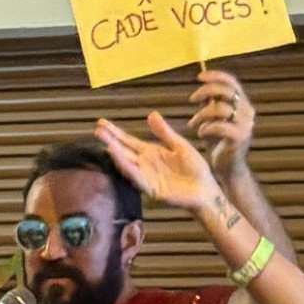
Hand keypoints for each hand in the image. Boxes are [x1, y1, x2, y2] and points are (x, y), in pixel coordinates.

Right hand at [96, 112, 222, 214]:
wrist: (206, 189)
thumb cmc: (194, 168)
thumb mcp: (180, 146)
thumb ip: (165, 133)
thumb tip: (151, 114)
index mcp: (151, 153)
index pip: (129, 141)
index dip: (115, 132)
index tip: (101, 122)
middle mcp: (144, 164)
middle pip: (124, 151)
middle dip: (110, 141)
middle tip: (97, 131)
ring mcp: (146, 177)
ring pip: (128, 165)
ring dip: (117, 155)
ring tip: (107, 143)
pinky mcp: (151, 189)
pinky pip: (138, 178)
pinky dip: (129, 169)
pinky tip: (120, 159)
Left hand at [188, 69, 255, 178]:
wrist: (228, 167)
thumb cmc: (219, 142)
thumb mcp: (213, 119)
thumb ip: (211, 104)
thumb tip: (203, 89)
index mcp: (243, 104)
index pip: (233, 82)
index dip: (216, 76)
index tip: (199, 77)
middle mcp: (248, 112)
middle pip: (226, 91)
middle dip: (205, 92)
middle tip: (192, 99)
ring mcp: (246, 125)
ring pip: (220, 108)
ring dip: (201, 114)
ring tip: (193, 123)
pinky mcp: (240, 137)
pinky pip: (219, 126)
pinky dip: (206, 128)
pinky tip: (201, 134)